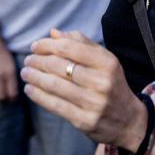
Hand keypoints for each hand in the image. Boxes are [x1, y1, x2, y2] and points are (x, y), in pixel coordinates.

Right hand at [0, 35, 18, 101]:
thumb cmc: (2, 51)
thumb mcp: (12, 63)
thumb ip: (13, 77)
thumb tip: (14, 91)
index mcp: (9, 73)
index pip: (12, 94)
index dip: (13, 98)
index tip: (12, 97)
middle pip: (1, 97)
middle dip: (4, 97)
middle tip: (4, 94)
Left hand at [22, 29, 146, 150]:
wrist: (129, 121)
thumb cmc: (111, 83)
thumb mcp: (104, 60)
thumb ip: (80, 43)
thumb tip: (53, 33)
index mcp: (107, 62)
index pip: (69, 47)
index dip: (47, 45)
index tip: (35, 46)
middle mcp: (102, 82)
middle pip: (60, 66)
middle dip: (38, 61)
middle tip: (28, 60)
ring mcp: (94, 103)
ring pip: (55, 85)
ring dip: (35, 77)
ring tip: (26, 72)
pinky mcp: (85, 121)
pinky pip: (55, 105)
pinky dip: (38, 95)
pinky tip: (30, 89)